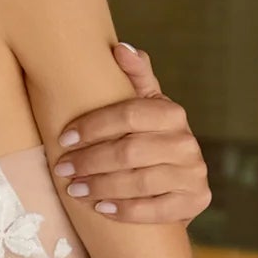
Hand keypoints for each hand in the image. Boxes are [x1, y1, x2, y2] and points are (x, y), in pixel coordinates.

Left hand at [51, 43, 211, 222]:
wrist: (176, 187)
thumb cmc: (149, 140)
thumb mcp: (145, 107)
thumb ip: (135, 78)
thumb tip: (120, 48)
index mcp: (172, 114)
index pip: (130, 114)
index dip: (94, 125)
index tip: (64, 138)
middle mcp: (187, 143)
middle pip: (131, 151)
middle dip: (91, 161)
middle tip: (62, 169)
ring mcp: (193, 175)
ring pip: (141, 182)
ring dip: (101, 186)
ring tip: (74, 190)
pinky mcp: (195, 202)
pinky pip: (156, 210)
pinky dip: (125, 210)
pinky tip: (100, 209)